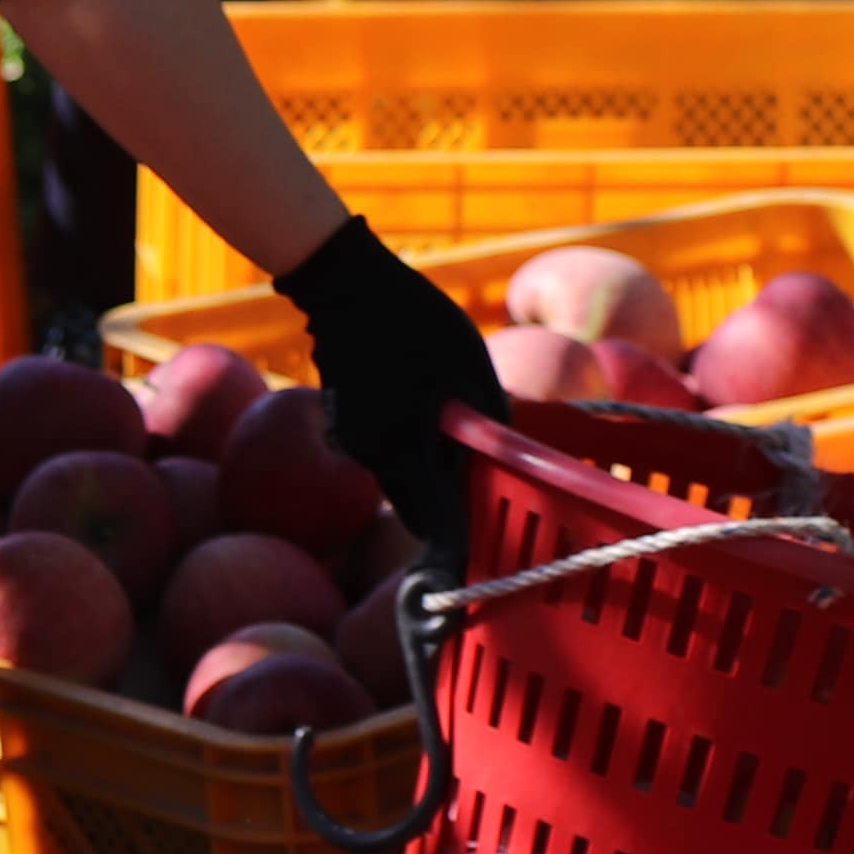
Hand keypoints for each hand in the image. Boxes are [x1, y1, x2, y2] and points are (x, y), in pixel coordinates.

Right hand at [279, 217, 503, 569]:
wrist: (345, 284)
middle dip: (450, 517)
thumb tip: (508, 464)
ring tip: (463, 456)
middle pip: (419, 512)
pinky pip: (385, 458)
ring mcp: (354, 444)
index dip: (465, 551)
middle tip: (488, 506)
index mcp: (407, 450)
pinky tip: (427, 422)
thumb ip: (488, 424)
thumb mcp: (471, 368)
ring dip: (430, 482)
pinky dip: (409, 455)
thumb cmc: (417, 323)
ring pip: (401, 485)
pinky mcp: (346, 427)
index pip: (440, 525)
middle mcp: (374, 458)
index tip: (487, 570)